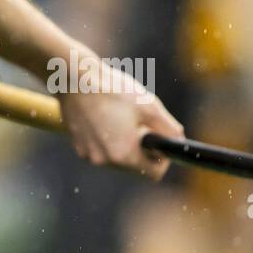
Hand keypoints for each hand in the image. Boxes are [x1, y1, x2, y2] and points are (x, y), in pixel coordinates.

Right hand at [58, 55, 184, 179]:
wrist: (74, 78)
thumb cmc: (112, 89)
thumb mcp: (148, 105)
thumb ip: (168, 128)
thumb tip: (178, 140)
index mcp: (124, 154)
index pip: (153, 173)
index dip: (162, 159)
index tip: (158, 141)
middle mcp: (104, 160)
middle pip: (134, 165)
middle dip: (140, 148)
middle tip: (137, 124)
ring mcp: (88, 154)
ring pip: (116, 157)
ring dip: (122, 144)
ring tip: (118, 118)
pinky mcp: (77, 146)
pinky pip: (99, 150)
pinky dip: (104, 139)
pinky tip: (101, 117)